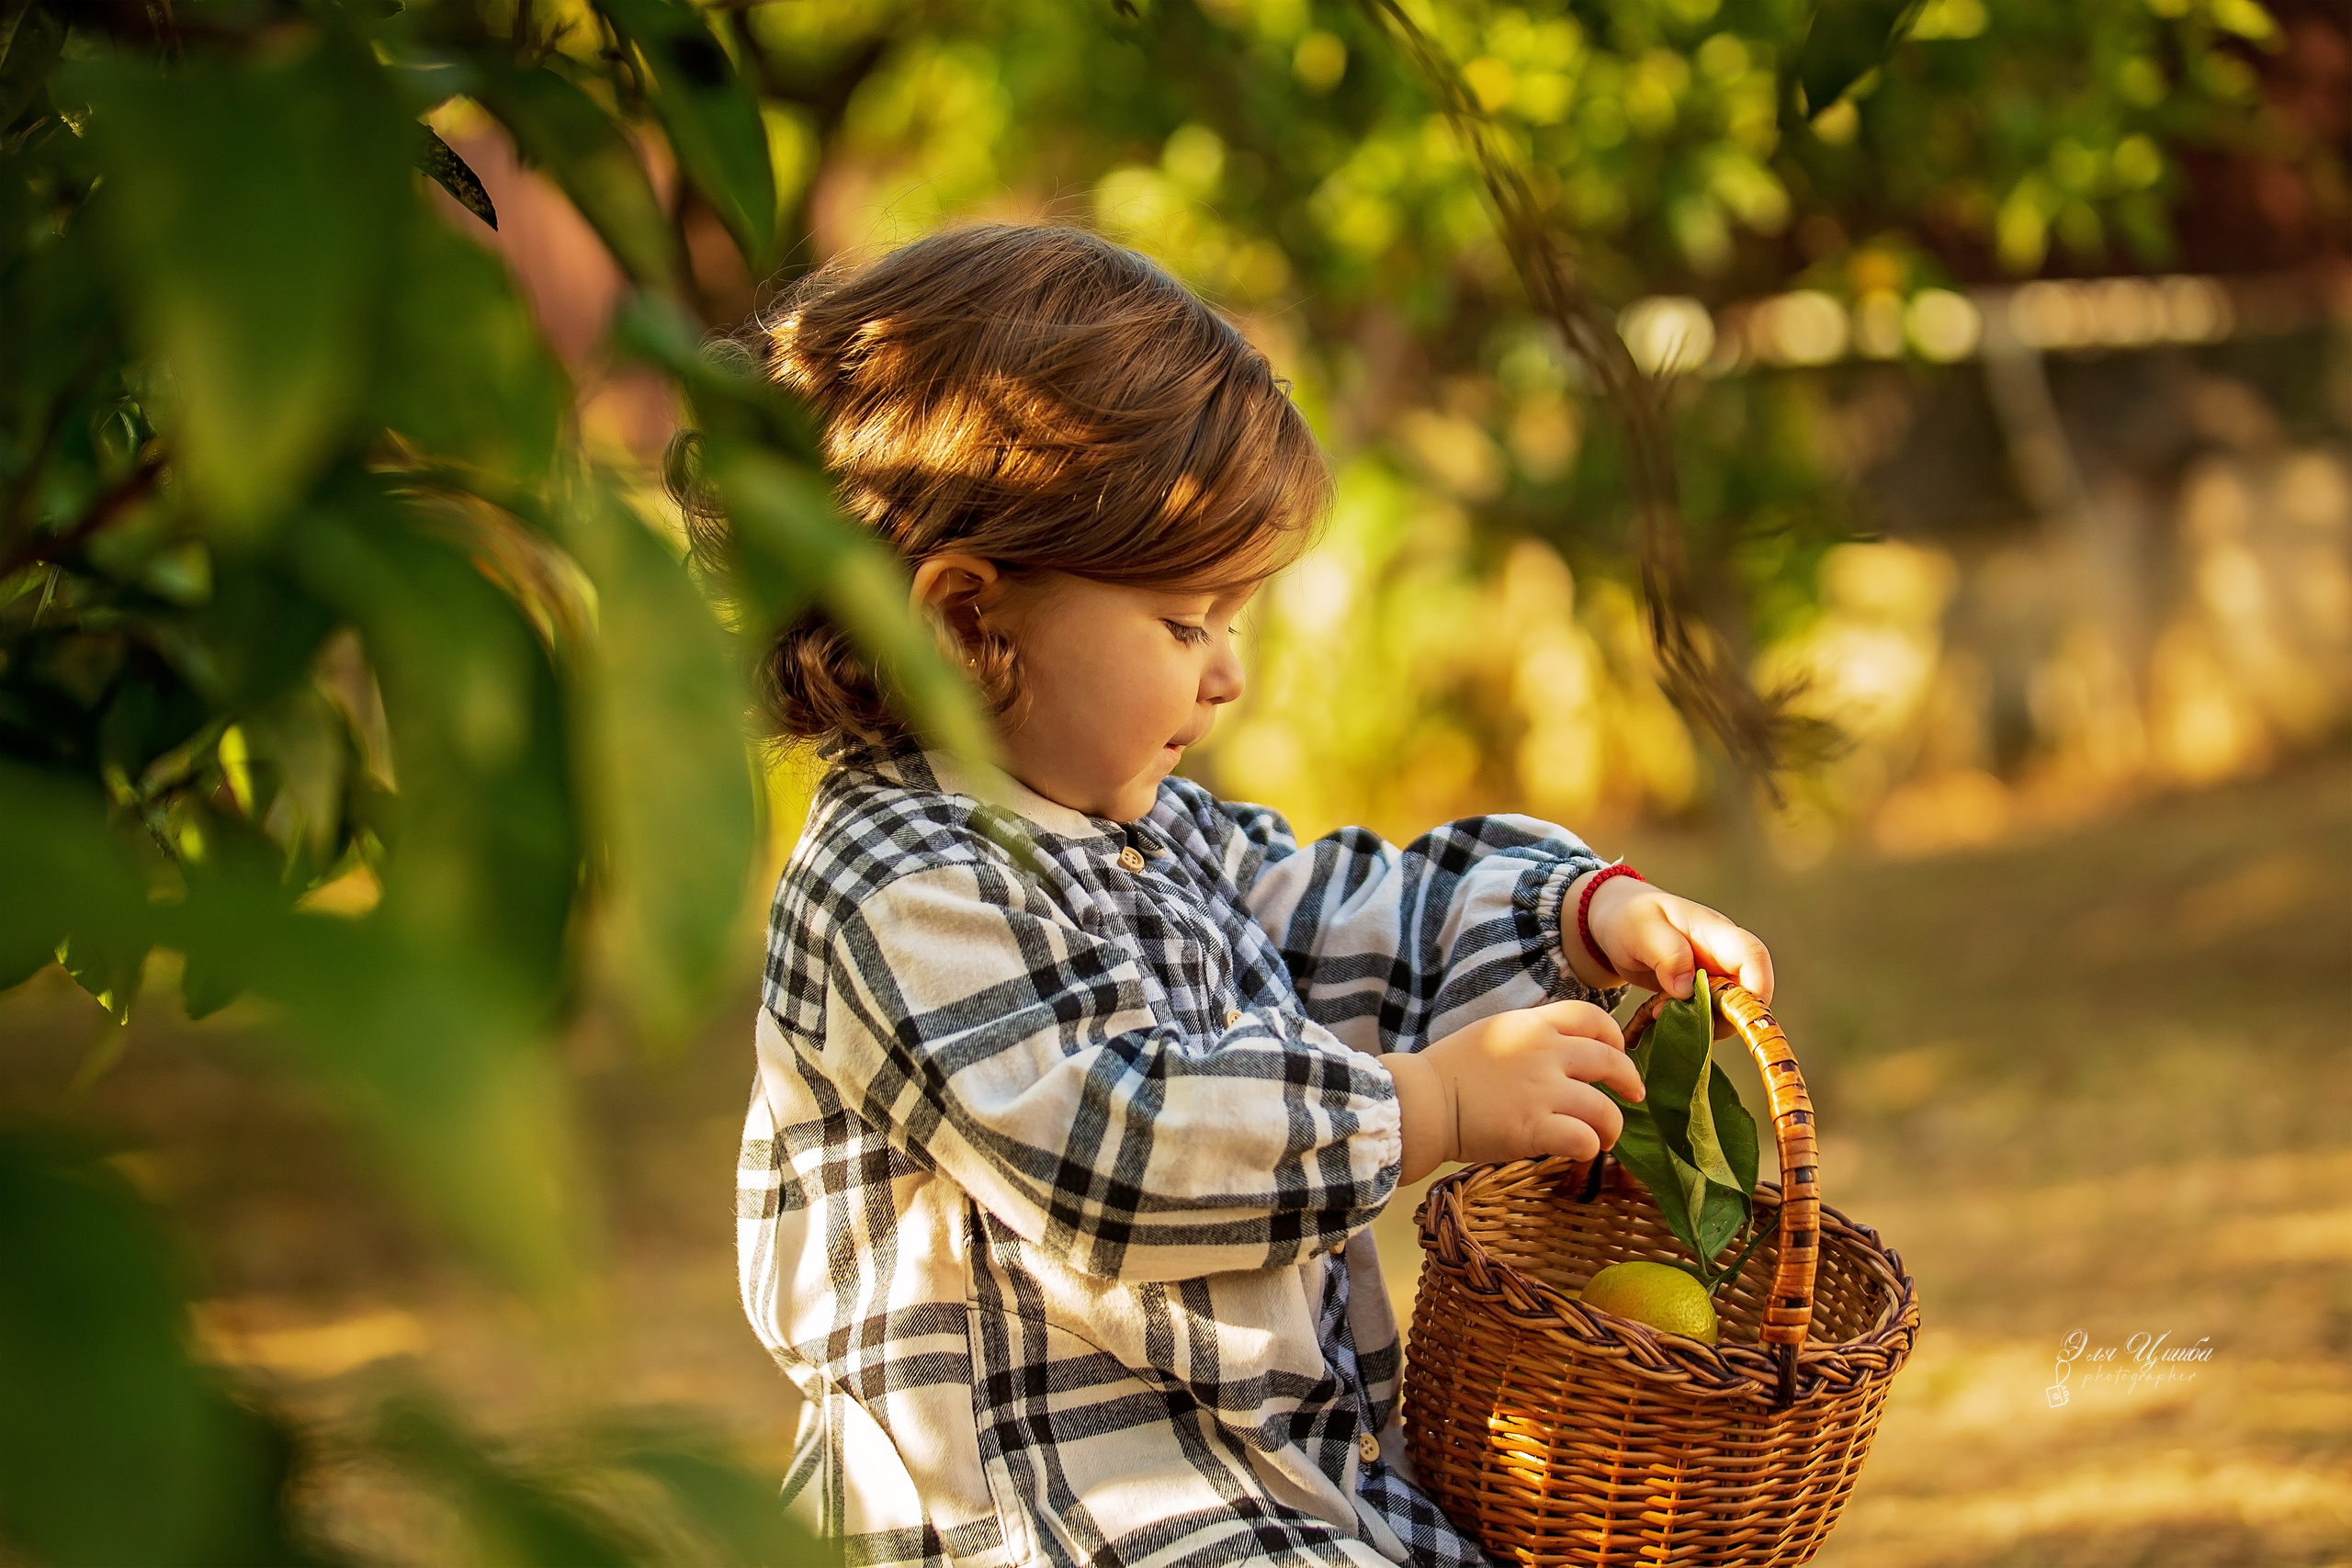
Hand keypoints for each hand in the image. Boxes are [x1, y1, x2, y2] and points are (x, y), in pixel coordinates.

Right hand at [1385, 1000, 1644, 1184]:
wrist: (1420, 1101)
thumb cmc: (1446, 1071)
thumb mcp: (1490, 1034)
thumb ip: (1527, 1039)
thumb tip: (1558, 1054)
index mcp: (1532, 1025)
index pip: (1591, 1017)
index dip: (1614, 1034)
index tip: (1619, 1049)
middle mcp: (1544, 1053)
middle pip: (1610, 1060)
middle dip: (1629, 1080)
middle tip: (1634, 1095)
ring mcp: (1542, 1092)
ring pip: (1604, 1109)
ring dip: (1613, 1126)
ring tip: (1607, 1138)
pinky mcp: (1534, 1129)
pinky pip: (1584, 1140)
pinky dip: (1590, 1148)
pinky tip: (1582, 1152)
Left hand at [1565, 869, 1773, 1017]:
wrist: (1618, 921)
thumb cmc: (1629, 918)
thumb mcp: (1640, 930)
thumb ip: (1666, 954)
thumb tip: (1687, 990)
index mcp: (1713, 931)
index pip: (1753, 956)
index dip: (1756, 988)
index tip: (1733, 1015)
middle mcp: (1722, 955)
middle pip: (1747, 992)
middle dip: (1724, 1017)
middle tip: (1683, 1021)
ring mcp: (1713, 974)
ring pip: (1728, 1010)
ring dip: (1702, 1023)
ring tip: (1661, 1013)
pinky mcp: (1701, 992)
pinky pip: (1707, 1015)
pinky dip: (1689, 1023)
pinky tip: (1660, 1015)